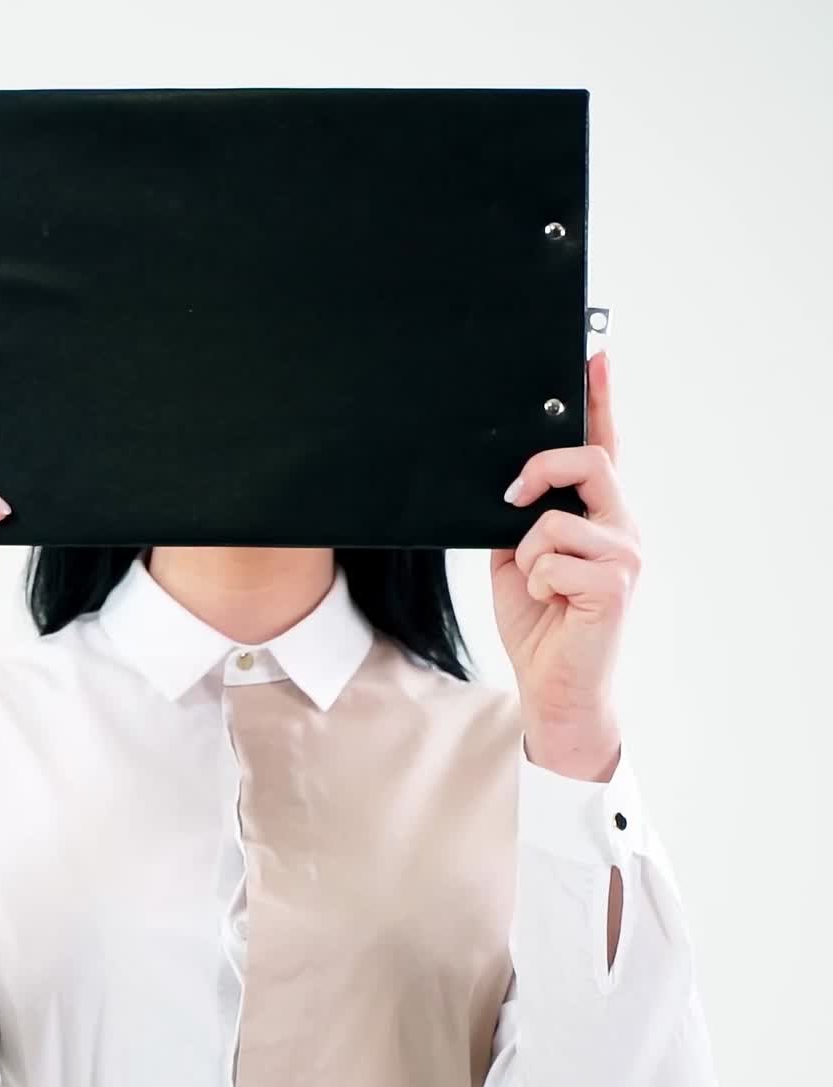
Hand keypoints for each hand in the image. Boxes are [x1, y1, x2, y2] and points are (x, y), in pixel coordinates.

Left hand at [489, 350, 639, 779]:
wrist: (552, 685)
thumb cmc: (539, 622)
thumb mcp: (517, 557)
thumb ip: (519, 518)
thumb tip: (506, 482)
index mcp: (598, 517)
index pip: (602, 448)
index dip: (599, 401)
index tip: (594, 355)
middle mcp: (623, 528)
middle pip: (590, 461)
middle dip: (540, 470)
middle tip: (512, 496)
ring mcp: (626, 555)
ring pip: (556, 519)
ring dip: (529, 555)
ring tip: (542, 587)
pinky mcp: (617, 584)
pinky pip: (551, 558)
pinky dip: (535, 583)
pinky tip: (553, 607)